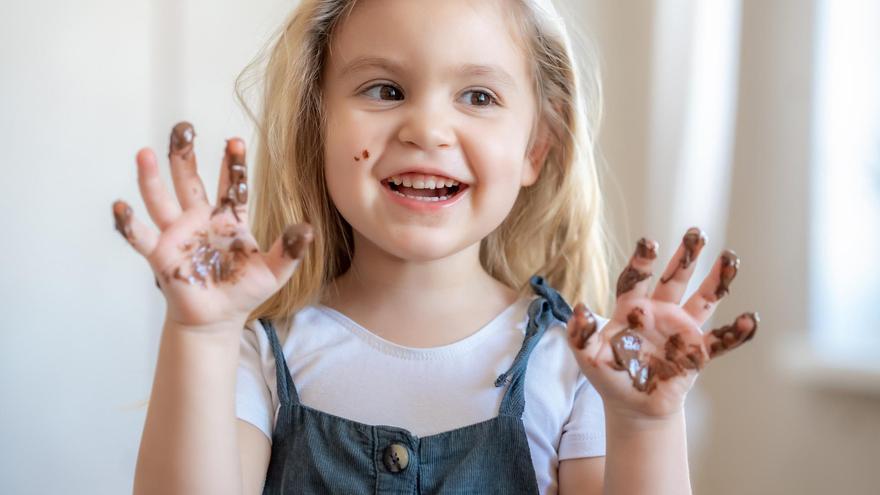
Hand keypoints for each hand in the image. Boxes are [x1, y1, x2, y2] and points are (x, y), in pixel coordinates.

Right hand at [112, 122, 313, 328]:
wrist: (217, 320)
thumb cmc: (243, 292)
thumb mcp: (274, 272)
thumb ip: (289, 251)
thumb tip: (307, 230)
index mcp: (227, 219)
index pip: (231, 185)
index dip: (233, 164)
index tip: (235, 140)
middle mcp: (199, 219)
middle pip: (189, 181)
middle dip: (184, 155)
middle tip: (182, 128)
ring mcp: (177, 235)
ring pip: (160, 200)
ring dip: (151, 177)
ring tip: (145, 153)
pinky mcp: (160, 255)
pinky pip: (140, 236)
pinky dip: (129, 223)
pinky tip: (120, 206)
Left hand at [565, 228, 758, 418]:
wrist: (634, 405)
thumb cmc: (610, 375)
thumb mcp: (588, 357)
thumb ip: (581, 334)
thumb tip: (578, 309)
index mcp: (632, 308)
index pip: (637, 279)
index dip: (643, 262)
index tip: (649, 242)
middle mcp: (660, 312)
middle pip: (675, 278)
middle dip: (685, 256)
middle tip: (696, 232)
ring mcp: (681, 329)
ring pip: (702, 299)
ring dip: (716, 279)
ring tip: (731, 258)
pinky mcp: (698, 352)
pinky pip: (719, 340)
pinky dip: (735, 332)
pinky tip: (750, 319)